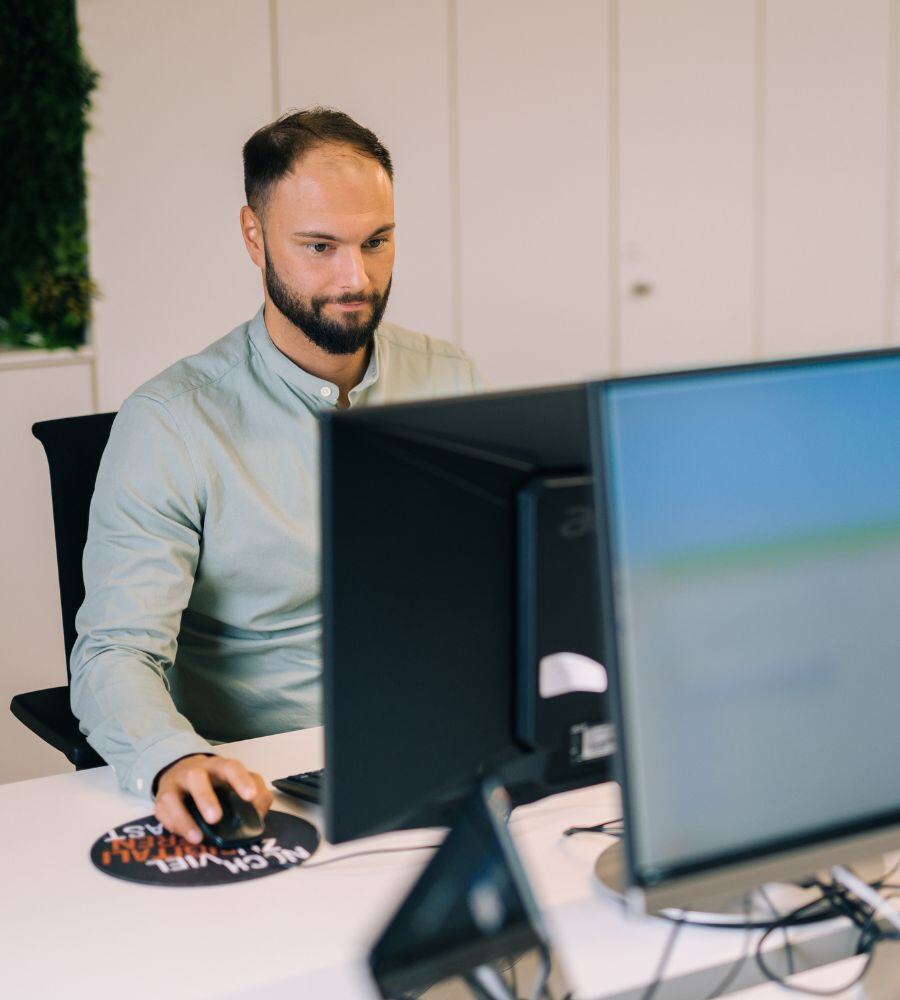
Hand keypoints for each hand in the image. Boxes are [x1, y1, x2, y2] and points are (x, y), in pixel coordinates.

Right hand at [154, 754, 272, 843]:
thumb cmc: (216, 783)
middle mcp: (195, 771)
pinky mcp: (162, 799)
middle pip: (197, 777)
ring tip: (198, 837)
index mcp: (219, 767)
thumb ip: (256, 795)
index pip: (230, 767)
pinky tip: (187, 836)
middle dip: (205, 798)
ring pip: (173, 796)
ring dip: (184, 818)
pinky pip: (163, 812)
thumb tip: (259, 813)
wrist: (182, 772)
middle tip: (216, 818)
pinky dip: (174, 825)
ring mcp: (176, 784)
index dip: (240, 780)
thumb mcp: (238, 783)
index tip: (250, 796)